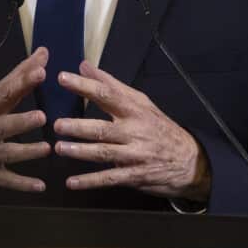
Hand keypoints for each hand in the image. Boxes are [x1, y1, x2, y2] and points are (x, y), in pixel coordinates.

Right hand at [0, 47, 51, 198]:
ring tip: (46, 149)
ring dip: (26, 152)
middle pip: (2, 124)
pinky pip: (6, 180)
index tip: (41, 71)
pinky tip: (40, 186)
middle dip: (20, 121)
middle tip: (42, 116)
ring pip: (6, 153)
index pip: (5, 92)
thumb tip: (43, 52)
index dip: (22, 82)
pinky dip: (22, 184)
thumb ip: (20, 78)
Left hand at [52, 60, 210, 201]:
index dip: (85, 86)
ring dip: (81, 152)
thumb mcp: (140, 102)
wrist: (189, 160)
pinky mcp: (135, 175)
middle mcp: (134, 131)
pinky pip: (110, 179)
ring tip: (61, 148)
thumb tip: (84, 65)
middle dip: (79, 127)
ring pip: (105, 153)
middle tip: (57, 125)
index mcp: (134, 110)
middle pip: (103, 128)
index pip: (107, 95)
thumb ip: (110, 84)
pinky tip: (72, 182)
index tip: (63, 78)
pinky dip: (90, 181)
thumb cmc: (159, 127)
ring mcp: (135, 155)